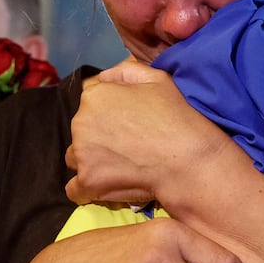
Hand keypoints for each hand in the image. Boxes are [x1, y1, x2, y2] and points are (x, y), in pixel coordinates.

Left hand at [65, 60, 232, 205]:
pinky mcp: (87, 181)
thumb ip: (124, 73)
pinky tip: (106, 187)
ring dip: (91, 163)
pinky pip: (75, 189)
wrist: (187, 159)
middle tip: (127, 149)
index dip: (107, 117)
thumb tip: (104, 79)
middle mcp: (80, 122)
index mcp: (94, 96)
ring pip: (76, 159)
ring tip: (119, 169)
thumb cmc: (176, 117)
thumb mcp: (156, 79)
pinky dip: (88, 189)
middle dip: (98, 140)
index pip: (89, 106)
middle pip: (81, 132)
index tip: (126, 128)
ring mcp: (81, 153)